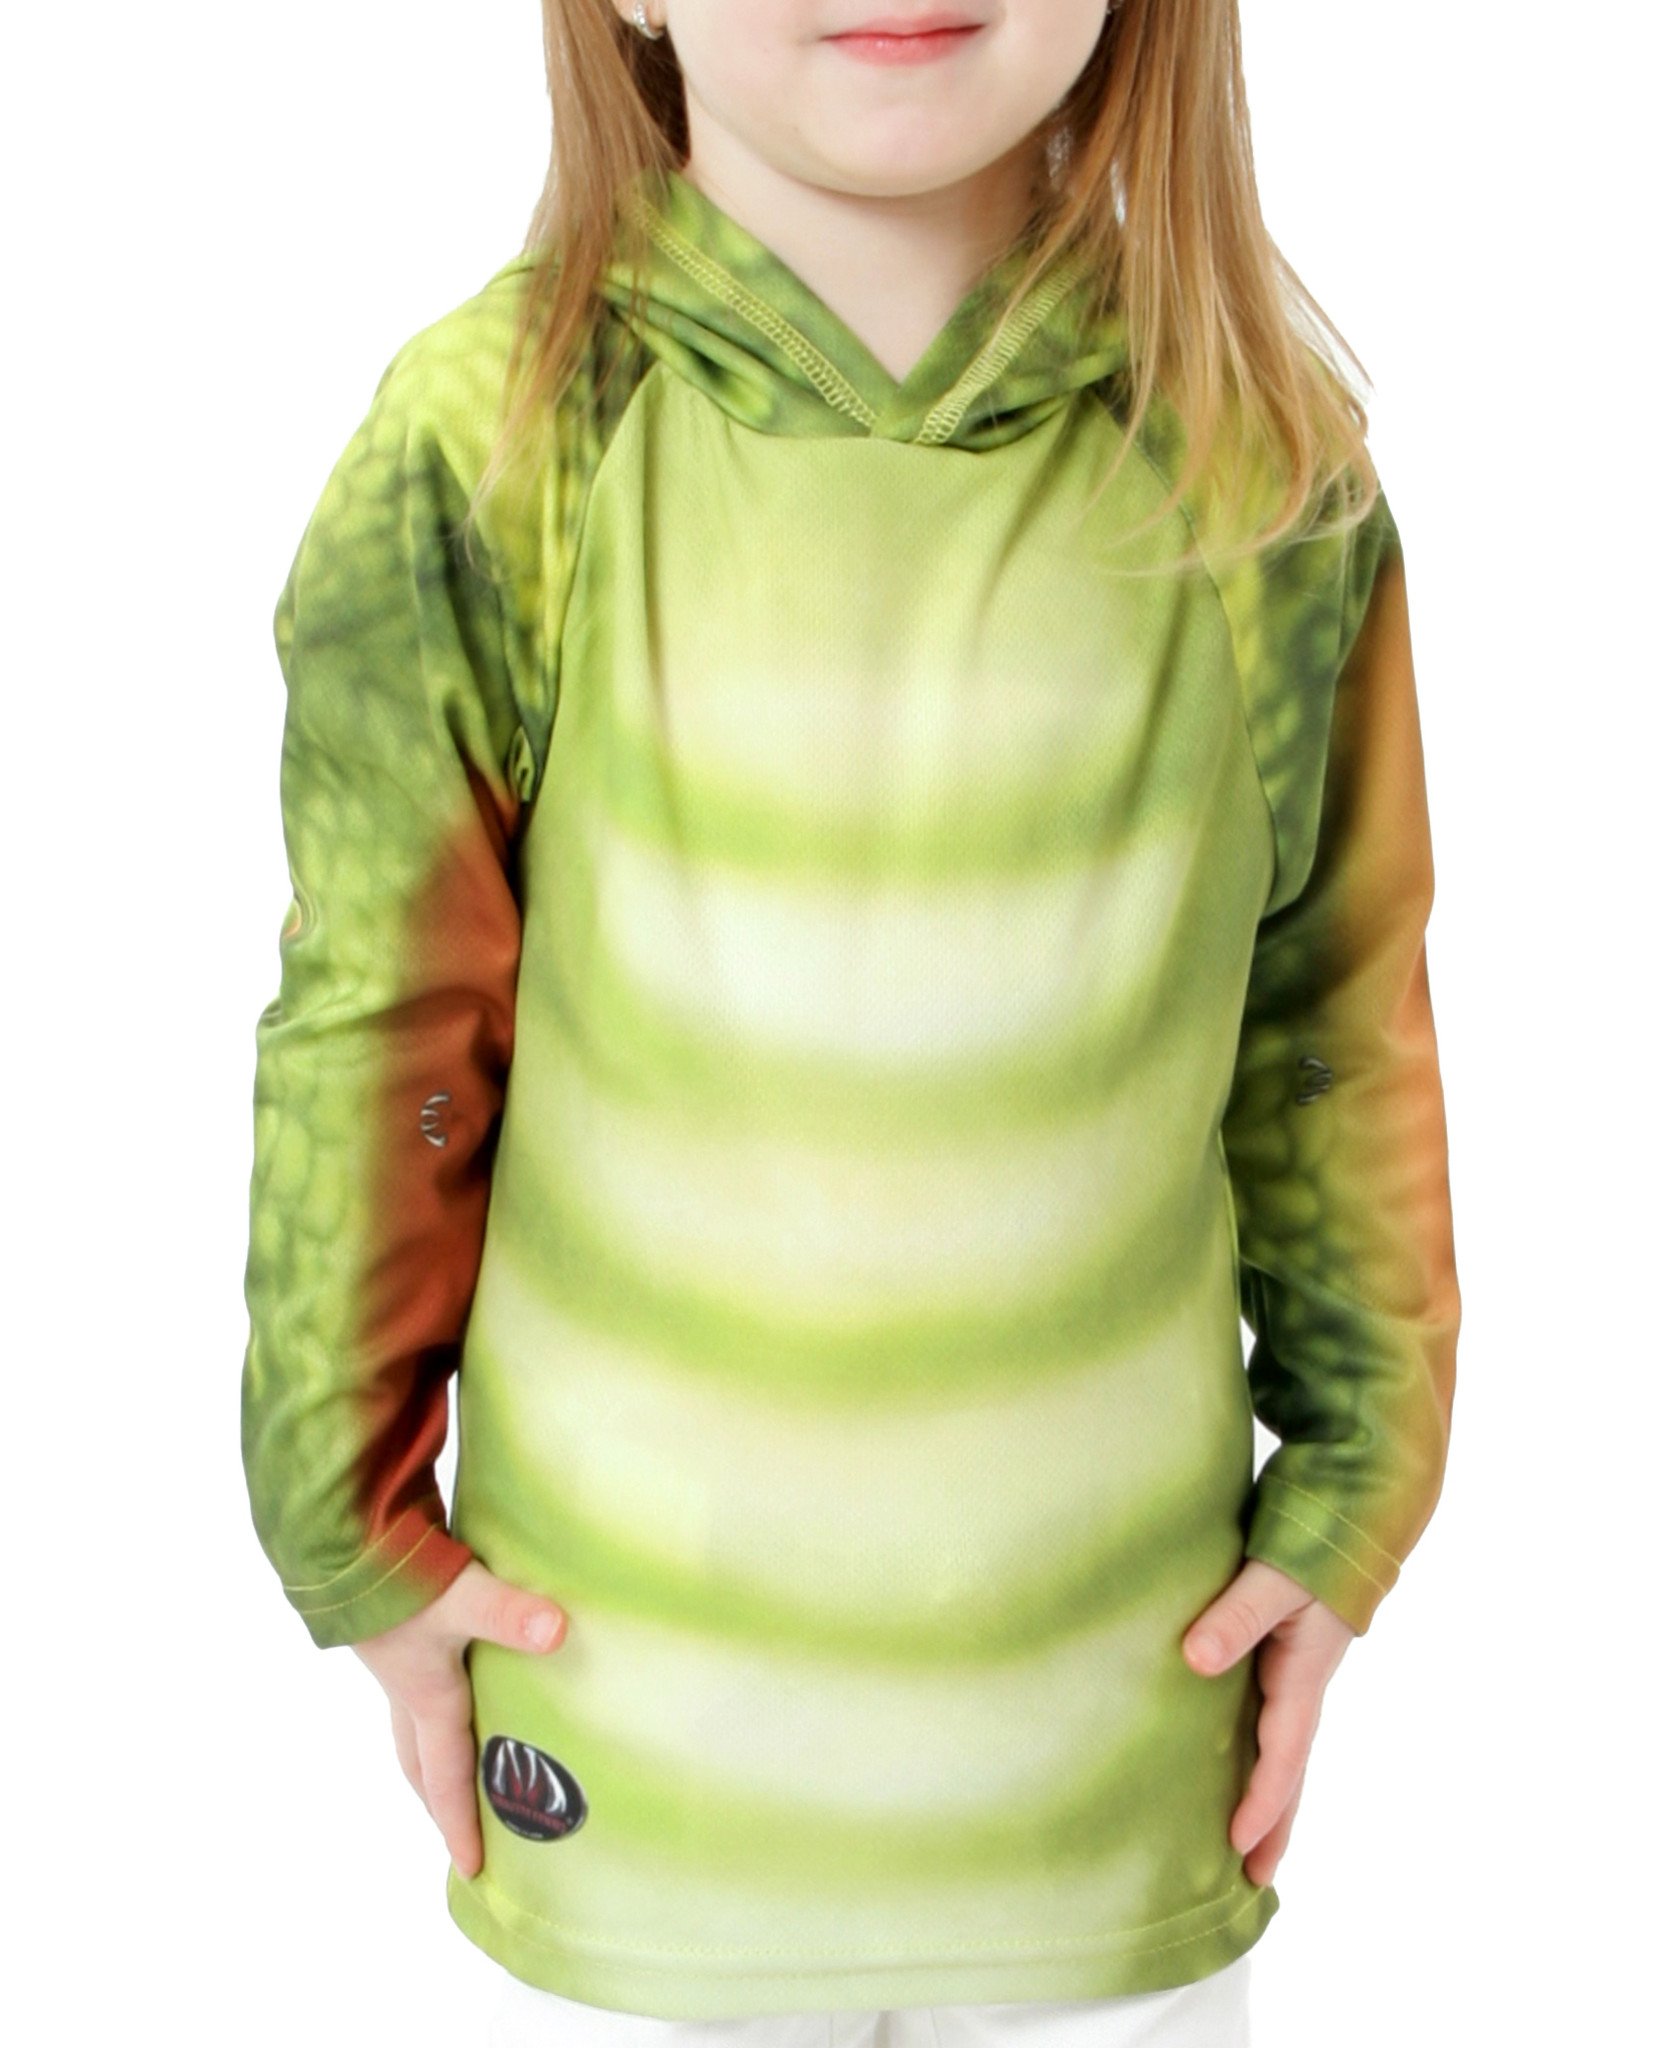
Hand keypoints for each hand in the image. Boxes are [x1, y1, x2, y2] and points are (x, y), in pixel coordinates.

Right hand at [351, 1559, 567, 1878]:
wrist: (340, 1535)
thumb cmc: (398, 1576)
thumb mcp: (462, 1596)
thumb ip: (509, 1613)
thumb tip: (557, 1632)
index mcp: (427, 1698)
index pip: (447, 1776)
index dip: (460, 1823)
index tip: (472, 1868)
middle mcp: (407, 1688)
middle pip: (419, 1762)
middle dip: (439, 1799)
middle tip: (457, 1831)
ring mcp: (396, 1660)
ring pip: (410, 1727)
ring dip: (428, 1755)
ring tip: (453, 1769)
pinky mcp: (395, 1628)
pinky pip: (411, 1689)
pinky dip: (427, 1707)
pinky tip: (447, 1682)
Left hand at [1181, 1559, 1354, 1887]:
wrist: (1354, 1511)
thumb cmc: (1315, 1542)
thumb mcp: (1274, 1577)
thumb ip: (1237, 1615)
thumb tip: (1195, 1660)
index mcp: (1303, 1676)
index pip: (1283, 1754)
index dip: (1263, 1801)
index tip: (1240, 1842)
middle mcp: (1302, 1683)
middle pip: (1289, 1769)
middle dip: (1273, 1824)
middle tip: (1253, 1879)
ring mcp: (1294, 1673)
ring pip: (1281, 1749)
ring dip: (1266, 1795)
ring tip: (1243, 1844)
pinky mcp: (1281, 1656)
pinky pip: (1269, 1719)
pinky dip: (1257, 1753)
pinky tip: (1231, 1762)